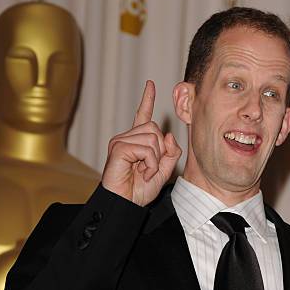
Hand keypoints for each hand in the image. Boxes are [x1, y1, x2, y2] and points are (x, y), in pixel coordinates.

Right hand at [102, 80, 181, 205]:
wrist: (125, 204)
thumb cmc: (139, 190)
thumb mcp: (163, 171)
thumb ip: (170, 153)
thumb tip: (169, 135)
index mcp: (136, 141)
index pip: (143, 115)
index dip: (147, 100)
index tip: (150, 85)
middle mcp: (126, 138)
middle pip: (155, 128)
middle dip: (160, 150)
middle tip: (151, 168)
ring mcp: (120, 141)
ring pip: (152, 138)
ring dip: (155, 159)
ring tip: (145, 172)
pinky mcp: (118, 148)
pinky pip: (145, 149)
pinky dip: (150, 163)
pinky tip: (141, 173)